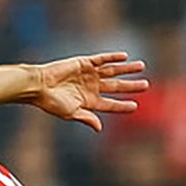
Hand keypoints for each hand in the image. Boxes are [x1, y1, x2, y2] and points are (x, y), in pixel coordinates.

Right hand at [29, 52, 148, 131]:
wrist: (39, 85)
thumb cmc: (51, 102)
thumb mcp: (70, 113)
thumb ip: (86, 118)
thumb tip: (100, 128)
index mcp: (89, 102)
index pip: (111, 104)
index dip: (123, 105)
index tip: (135, 105)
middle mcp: (91, 87)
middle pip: (116, 86)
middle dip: (131, 86)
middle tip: (146, 85)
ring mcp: (88, 74)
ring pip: (113, 71)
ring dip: (127, 69)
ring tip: (141, 67)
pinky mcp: (83, 63)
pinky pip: (101, 59)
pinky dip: (112, 58)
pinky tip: (124, 56)